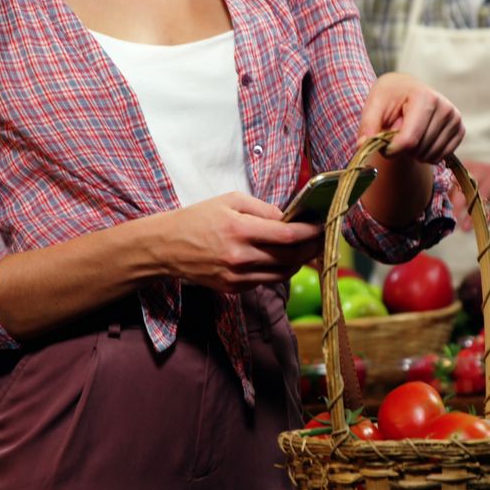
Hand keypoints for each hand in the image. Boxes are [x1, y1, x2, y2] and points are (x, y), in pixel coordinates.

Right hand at [152, 192, 322, 292]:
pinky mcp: (234, 289)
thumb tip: (290, 219)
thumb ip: (263, 209)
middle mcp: (240, 256)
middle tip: (322, 238)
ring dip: (299, 262)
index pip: (287, 235)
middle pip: (290, 257)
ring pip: (283, 273)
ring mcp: (237, 276)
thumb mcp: (230, 201)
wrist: (166, 247)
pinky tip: (282, 258)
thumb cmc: (198, 218)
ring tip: (306, 249)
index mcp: (239, 229)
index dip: (310, 232)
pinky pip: (266, 281)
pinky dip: (279, 270)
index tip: (323, 226)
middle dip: (311, 248)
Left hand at [358, 73, 463, 162]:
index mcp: (424, 97)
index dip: (392, 150)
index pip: (409, 140)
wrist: (407, 89)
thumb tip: (362, 146)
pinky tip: (421, 140)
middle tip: (397, 134)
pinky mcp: (459, 129)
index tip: (383, 146)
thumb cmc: (389, 97)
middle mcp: (444, 107)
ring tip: (409, 135)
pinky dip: (428, 155)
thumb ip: (368, 126)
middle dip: (403, 150)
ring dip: (415, 153)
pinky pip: (442, 156)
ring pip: (431, 155)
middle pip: (419, 149)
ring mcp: (454, 118)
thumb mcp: (373, 106)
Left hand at [450, 161, 489, 230]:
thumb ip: (459, 193)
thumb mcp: (475, 183)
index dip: (446, 197)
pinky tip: (483, 226)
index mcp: (469, 168)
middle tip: (452, 220)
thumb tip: (443, 209)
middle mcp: (482, 171)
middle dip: (457, 205)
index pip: (452, 181)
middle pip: (465, 187)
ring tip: (465, 228)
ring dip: (472, 214)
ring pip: (481, 196)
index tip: (442, 212)